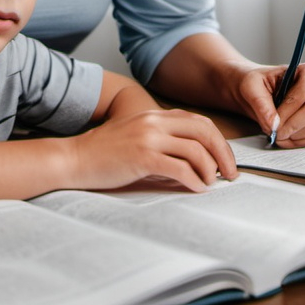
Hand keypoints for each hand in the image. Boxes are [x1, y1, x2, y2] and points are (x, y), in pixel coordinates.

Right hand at [70, 108, 237, 192]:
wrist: (75, 159)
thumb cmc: (104, 153)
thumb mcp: (136, 136)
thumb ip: (162, 141)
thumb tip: (192, 160)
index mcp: (154, 115)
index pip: (199, 121)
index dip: (218, 141)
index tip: (225, 159)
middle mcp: (154, 121)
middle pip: (204, 131)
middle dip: (223, 153)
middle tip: (230, 173)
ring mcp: (149, 138)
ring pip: (195, 150)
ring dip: (210, 169)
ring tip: (211, 183)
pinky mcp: (143, 157)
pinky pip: (180, 168)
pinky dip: (194, 180)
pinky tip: (197, 189)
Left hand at [236, 62, 304, 147]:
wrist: (259, 94)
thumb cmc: (258, 84)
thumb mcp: (251, 87)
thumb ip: (261, 103)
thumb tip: (273, 124)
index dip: (292, 105)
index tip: (276, 119)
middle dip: (295, 124)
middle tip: (276, 132)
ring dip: (297, 135)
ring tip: (278, 135)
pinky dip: (300, 142)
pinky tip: (285, 138)